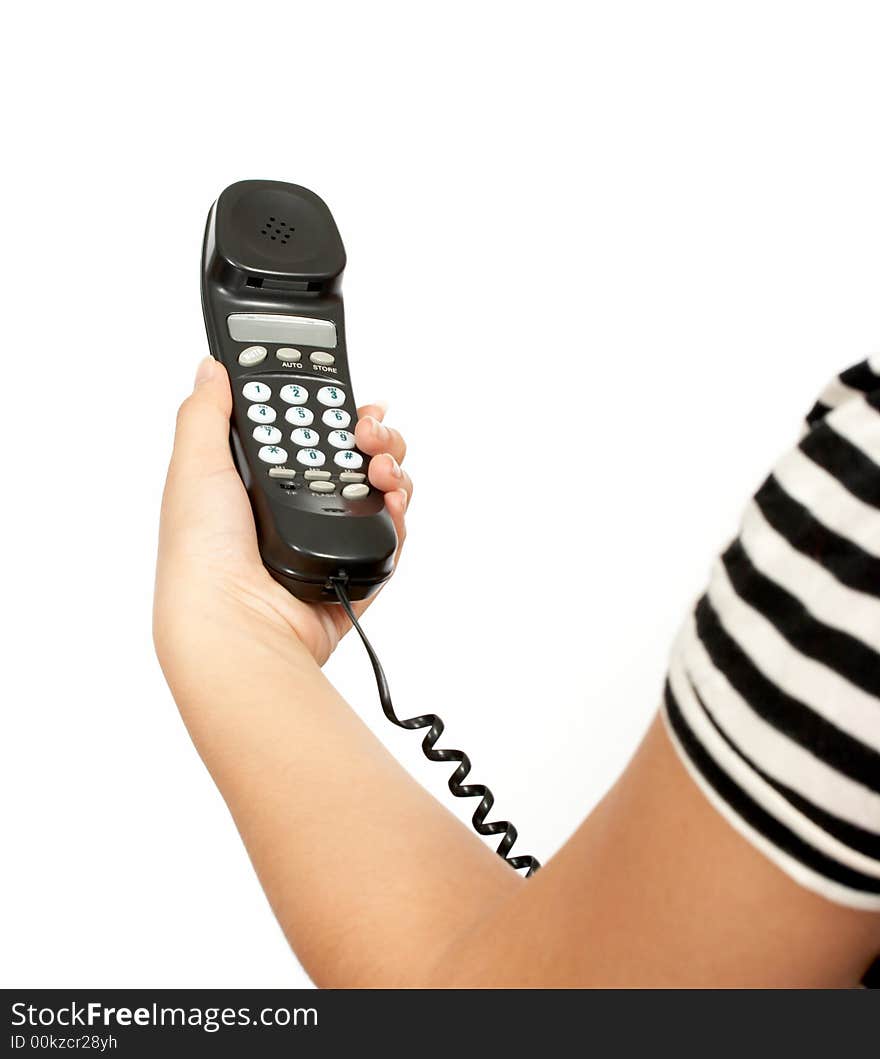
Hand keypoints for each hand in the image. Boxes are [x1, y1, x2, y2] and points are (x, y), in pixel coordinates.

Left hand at [154, 357, 412, 676]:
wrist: (235, 620)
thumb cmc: (202, 552)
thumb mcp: (194, 465)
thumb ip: (206, 412)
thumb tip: (211, 368)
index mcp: (259, 480)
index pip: (307, 430)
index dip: (330, 408)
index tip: (346, 394)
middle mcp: (296, 507)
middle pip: (353, 455)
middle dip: (372, 434)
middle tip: (369, 431)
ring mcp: (328, 539)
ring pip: (379, 490)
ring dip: (391, 467)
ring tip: (382, 470)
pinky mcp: (354, 569)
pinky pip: (391, 533)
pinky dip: (399, 515)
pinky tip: (392, 503)